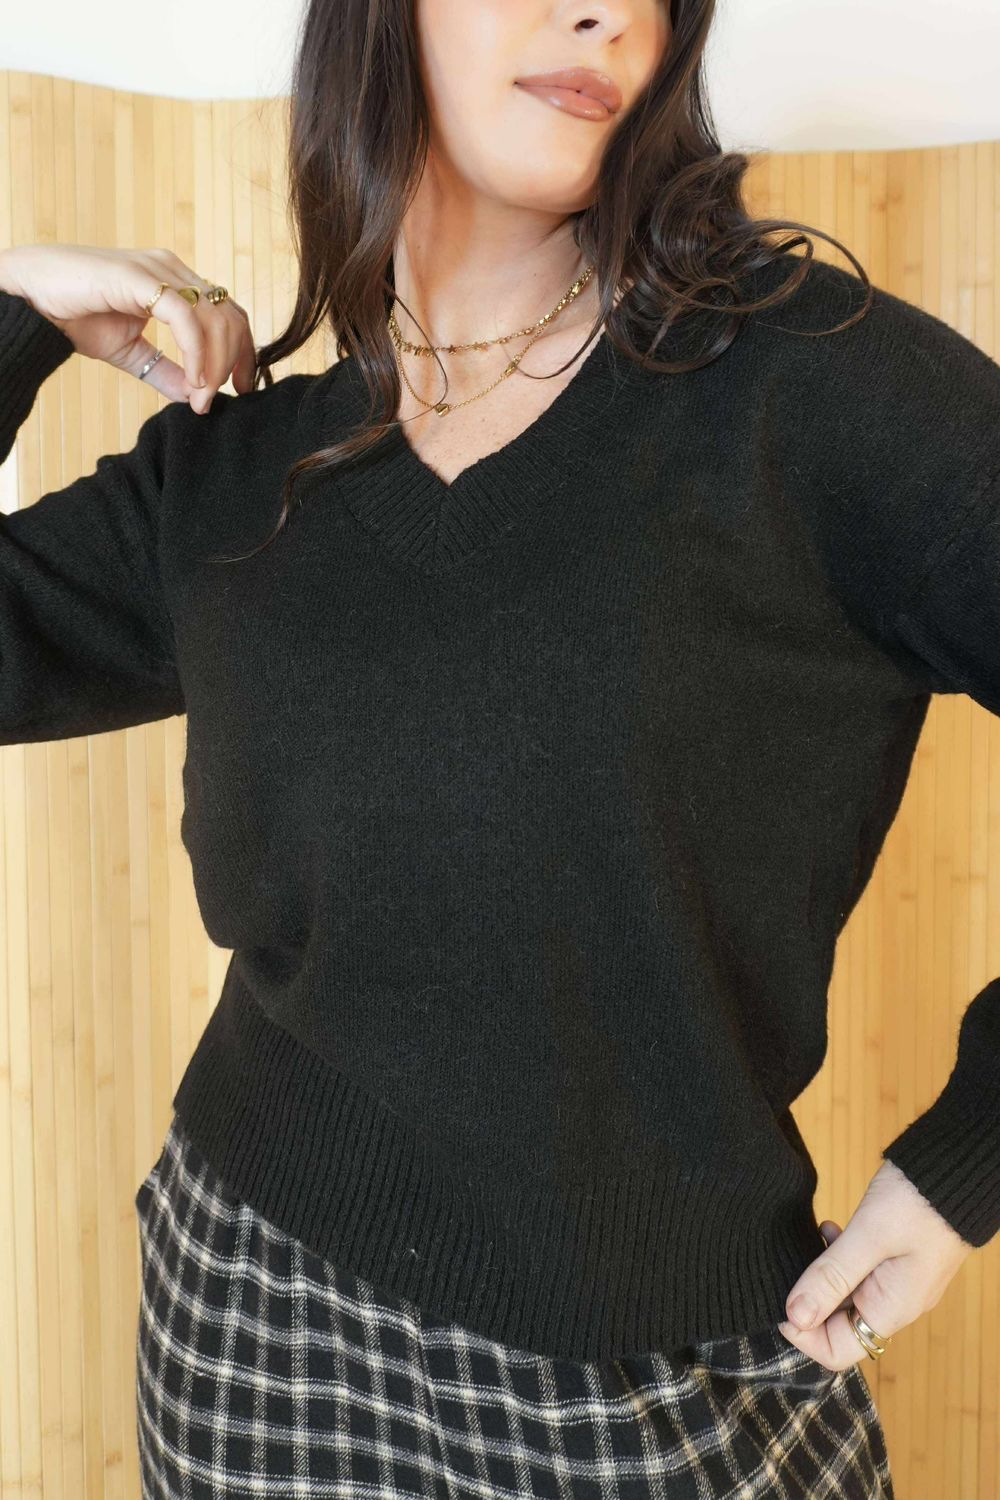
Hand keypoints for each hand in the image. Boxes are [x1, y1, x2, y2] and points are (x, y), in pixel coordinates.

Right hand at [0, 242, 256, 412]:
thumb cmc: (73, 315)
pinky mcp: (140, 276)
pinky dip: (196, 353)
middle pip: (230, 314)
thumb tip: (195, 397)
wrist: (29, 297)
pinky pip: (185, 318)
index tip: (241, 388)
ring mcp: (158, 269)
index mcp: (175, 283)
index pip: (228, 313)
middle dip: (234, 361)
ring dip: (215, 365)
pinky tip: (193, 381)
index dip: (243, 351)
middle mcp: (172, 270)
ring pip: (214, 317)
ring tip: (201, 398)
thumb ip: (164, 370)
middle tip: (218, 399)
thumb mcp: (129, 352)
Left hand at [778, 1159, 973, 1370]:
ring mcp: (895, 1281)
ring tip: (812, 1241)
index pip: (838, 1351)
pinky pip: (856, 1271)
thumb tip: (794, 1316)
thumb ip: (832, 1276)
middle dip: (809, 1302)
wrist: (957, 1171)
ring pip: (845, 1295)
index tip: (781, 1300)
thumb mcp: (869, 1236)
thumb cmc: (919, 1202)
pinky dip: (836, 1256)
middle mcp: (894, 1303)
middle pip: (838, 1325)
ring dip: (821, 1275)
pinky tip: (829, 1228)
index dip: (803, 1333)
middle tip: (789, 1267)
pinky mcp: (894, 1259)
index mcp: (891, 1309)